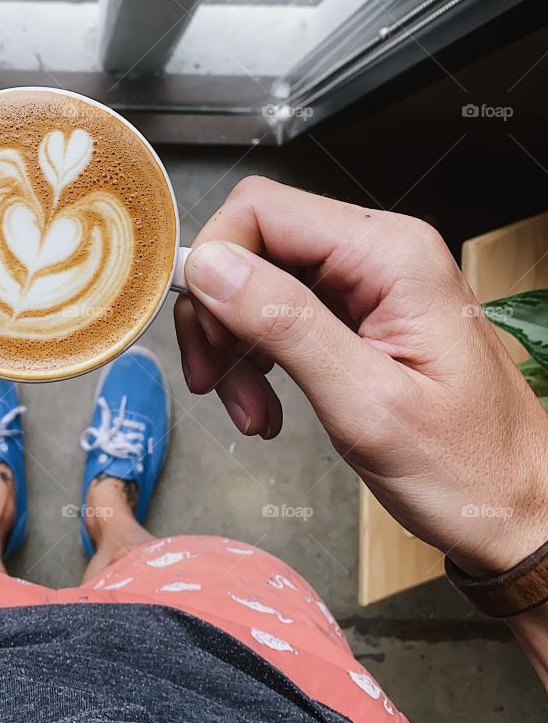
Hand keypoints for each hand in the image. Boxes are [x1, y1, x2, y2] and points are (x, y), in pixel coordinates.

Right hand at [174, 176, 547, 576]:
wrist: (520, 511)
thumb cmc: (470, 471)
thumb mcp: (366, 404)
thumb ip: (286, 325)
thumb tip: (213, 266)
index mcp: (392, 256)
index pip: (263, 211)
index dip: (216, 265)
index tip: (205, 336)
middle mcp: (382, 255)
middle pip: (255, 244)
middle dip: (221, 315)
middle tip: (213, 382)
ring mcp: (372, 284)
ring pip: (260, 282)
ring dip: (237, 346)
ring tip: (251, 410)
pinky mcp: (361, 315)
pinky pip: (283, 314)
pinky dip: (259, 360)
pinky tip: (268, 406)